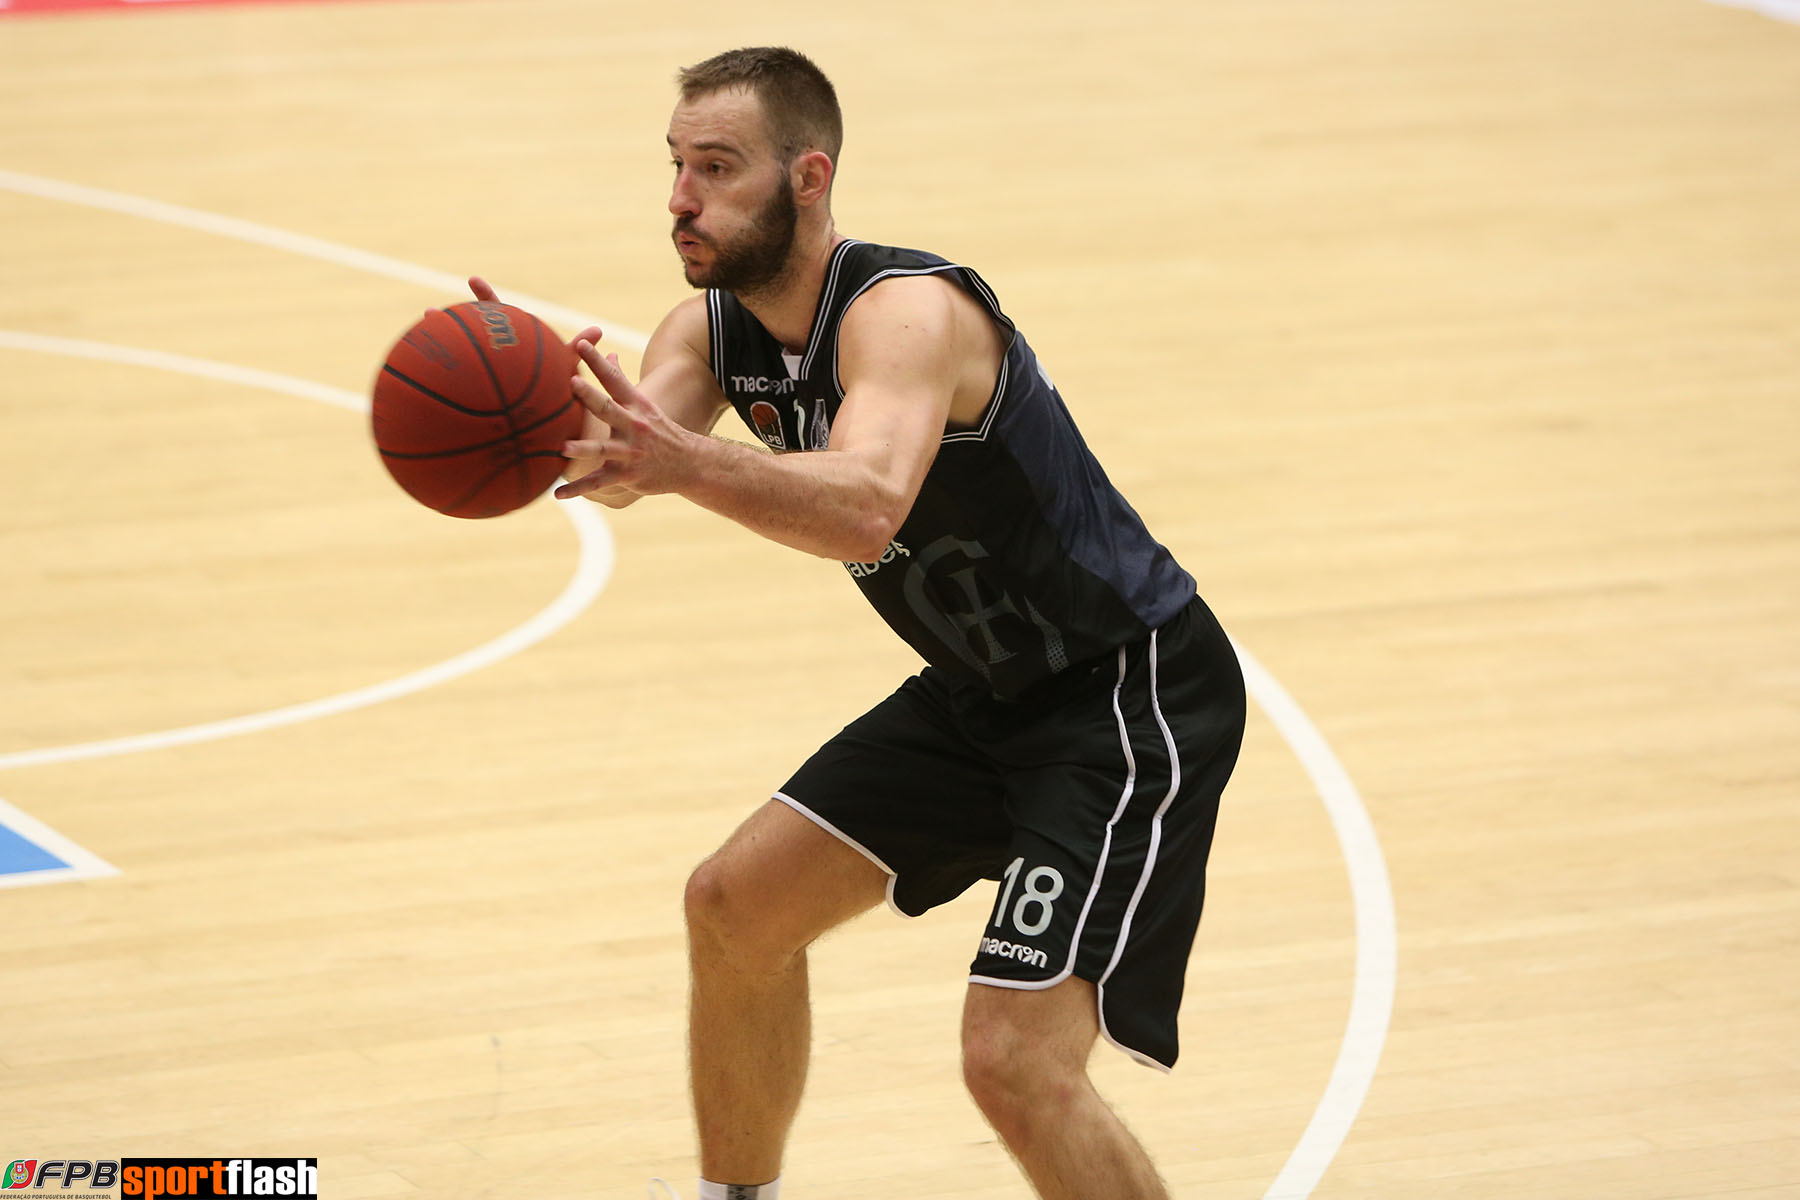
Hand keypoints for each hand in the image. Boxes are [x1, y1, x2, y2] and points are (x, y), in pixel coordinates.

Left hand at [556, 340, 698, 499]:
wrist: (690, 464)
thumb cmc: (660, 431)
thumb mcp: (645, 405)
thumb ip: (621, 382)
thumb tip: (609, 352)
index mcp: (636, 406)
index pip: (615, 379)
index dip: (598, 361)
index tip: (580, 344)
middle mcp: (633, 426)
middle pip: (609, 408)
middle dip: (591, 396)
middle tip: (572, 382)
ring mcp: (630, 452)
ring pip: (603, 449)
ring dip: (583, 448)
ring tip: (563, 447)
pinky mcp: (627, 475)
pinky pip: (599, 482)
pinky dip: (578, 489)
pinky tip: (558, 494)